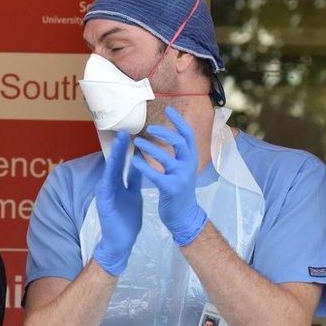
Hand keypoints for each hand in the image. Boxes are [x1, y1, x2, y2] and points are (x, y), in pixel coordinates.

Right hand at [93, 131, 143, 275]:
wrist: (121, 241)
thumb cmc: (126, 219)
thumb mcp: (133, 194)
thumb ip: (134, 179)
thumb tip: (140, 162)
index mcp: (118, 184)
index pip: (122, 162)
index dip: (126, 148)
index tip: (130, 133)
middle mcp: (109, 185)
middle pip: (114, 163)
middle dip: (119, 147)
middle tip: (123, 130)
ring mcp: (105, 193)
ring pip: (110, 171)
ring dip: (114, 156)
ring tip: (119, 142)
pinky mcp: (104, 202)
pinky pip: (106, 185)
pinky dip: (109, 174)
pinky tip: (112, 164)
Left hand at [131, 105, 207, 245]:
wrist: (184, 216)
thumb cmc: (180, 191)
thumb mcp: (184, 169)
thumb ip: (179, 154)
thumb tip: (172, 136)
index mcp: (191, 158)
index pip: (188, 134)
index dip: (179, 121)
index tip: (169, 109)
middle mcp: (189, 165)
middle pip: (179, 142)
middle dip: (163, 132)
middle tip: (148, 128)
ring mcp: (181, 177)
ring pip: (166, 157)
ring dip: (150, 148)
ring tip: (137, 143)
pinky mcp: (171, 188)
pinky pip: (156, 174)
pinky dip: (143, 166)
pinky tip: (134, 161)